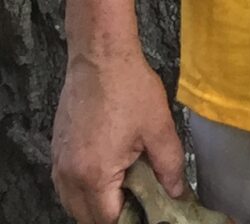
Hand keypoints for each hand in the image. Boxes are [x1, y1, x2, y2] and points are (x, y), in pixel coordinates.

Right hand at [52, 46, 186, 223]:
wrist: (101, 57)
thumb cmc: (130, 88)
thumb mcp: (159, 128)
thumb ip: (170, 166)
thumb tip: (177, 192)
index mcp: (94, 175)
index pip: (108, 219)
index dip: (132, 219)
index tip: (151, 211)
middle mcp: (69, 175)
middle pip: (87, 216)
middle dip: (114, 214)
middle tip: (142, 202)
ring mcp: (59, 163)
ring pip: (74, 203)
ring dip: (97, 204)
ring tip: (128, 189)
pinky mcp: (57, 151)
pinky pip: (67, 185)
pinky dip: (85, 189)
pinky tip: (110, 174)